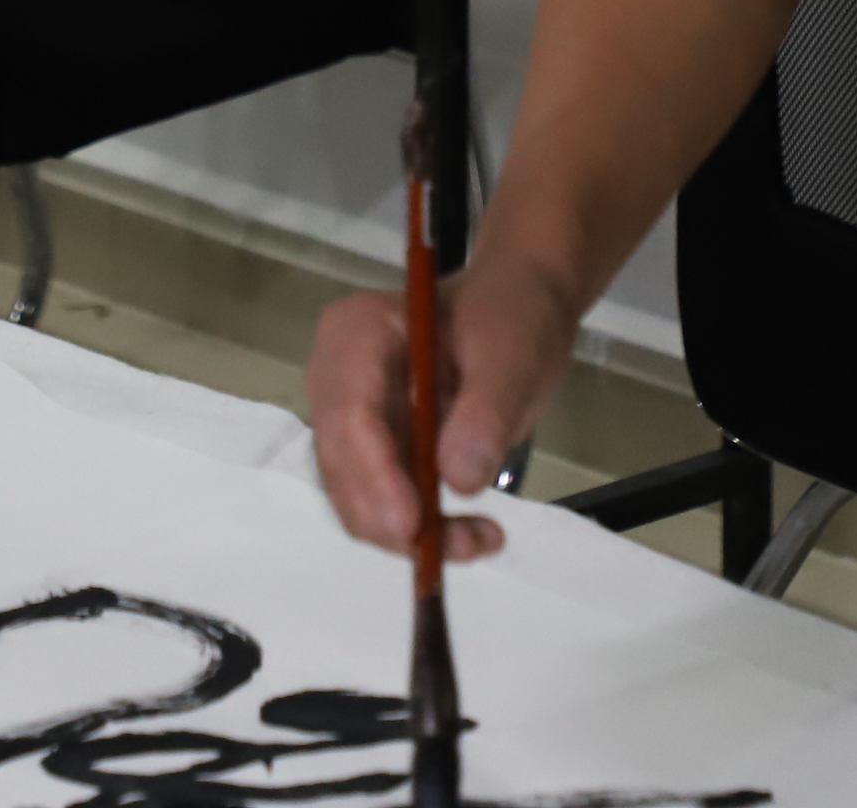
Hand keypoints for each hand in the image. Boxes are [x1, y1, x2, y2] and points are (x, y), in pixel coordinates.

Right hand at [308, 247, 576, 565]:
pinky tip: (470, 534)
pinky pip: (382, 501)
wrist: (519, 308)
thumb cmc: (512, 315)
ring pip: (356, 494)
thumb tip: (458, 478)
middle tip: (457, 548)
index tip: (412, 525)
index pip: (347, 412)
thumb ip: (486, 411)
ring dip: (409, 533)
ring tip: (479, 540)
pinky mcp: (374, 449)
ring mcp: (351, 415)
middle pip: (340, 463)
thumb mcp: (513, 354)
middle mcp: (337, 377)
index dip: (372, 474)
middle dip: (390, 517)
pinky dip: (420, 530)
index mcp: (357, 333)